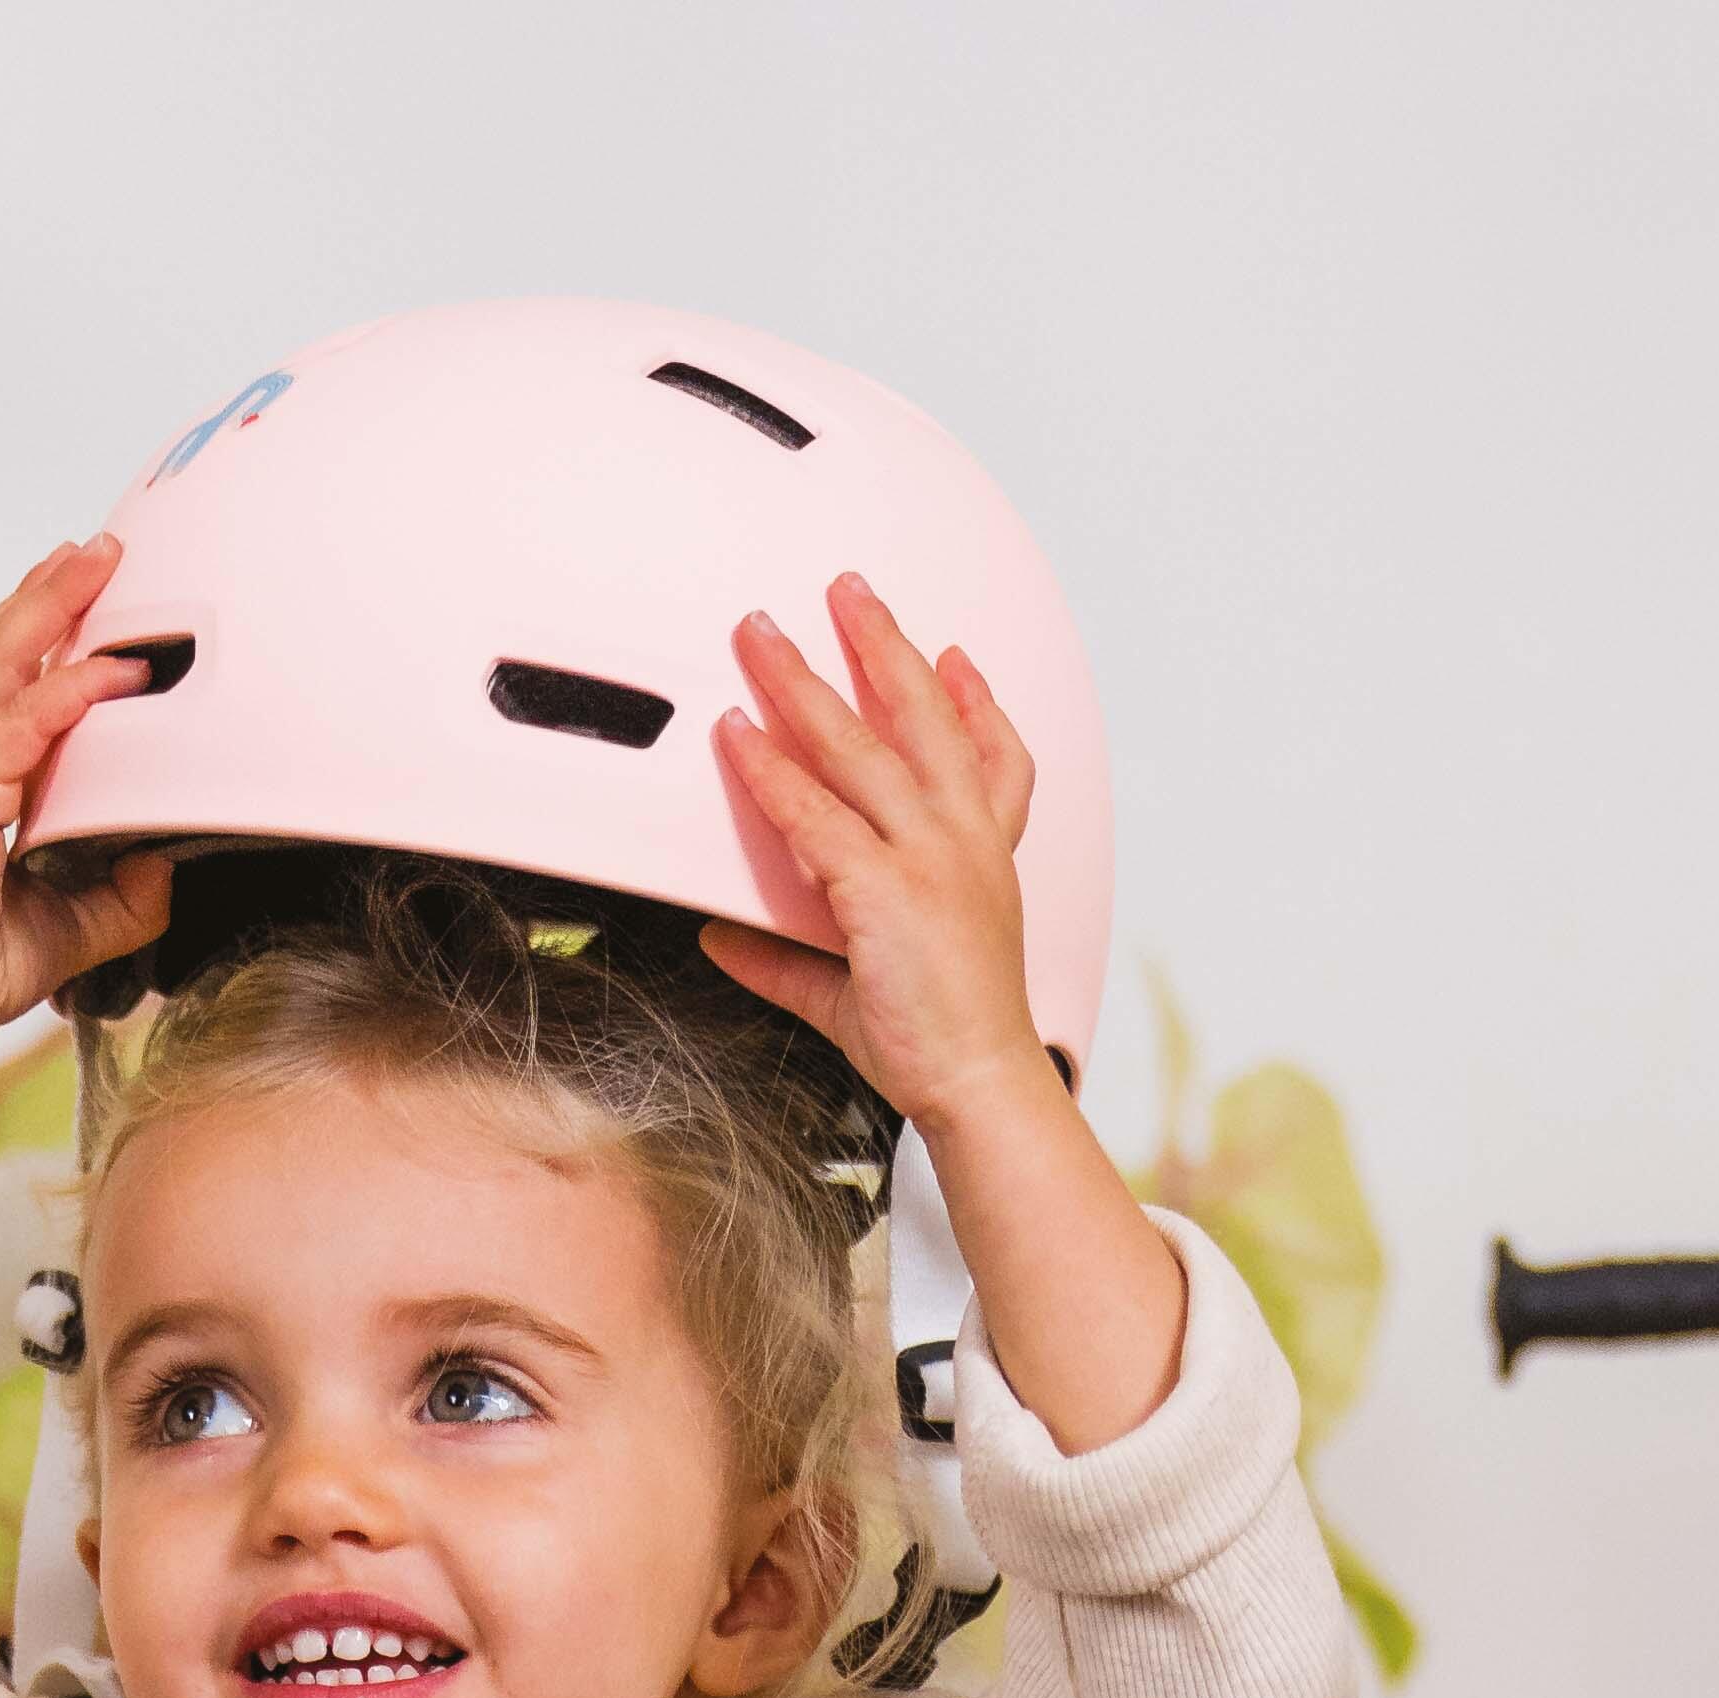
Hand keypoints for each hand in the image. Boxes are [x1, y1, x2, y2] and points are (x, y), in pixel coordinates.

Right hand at [0, 539, 175, 1052]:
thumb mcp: (68, 928)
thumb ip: (117, 896)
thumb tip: (164, 868)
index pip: (0, 684)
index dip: (38, 633)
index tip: (82, 593)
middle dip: (45, 595)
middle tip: (94, 549)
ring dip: (47, 611)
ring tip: (91, 565)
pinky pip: (16, 730)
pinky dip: (62, 694)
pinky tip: (105, 670)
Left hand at [700, 578, 1054, 1133]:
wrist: (979, 1085)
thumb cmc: (946, 1041)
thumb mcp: (865, 988)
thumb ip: (789, 958)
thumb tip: (724, 939)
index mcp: (982, 858)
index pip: (994, 760)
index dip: (976, 704)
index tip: (958, 660)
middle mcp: (961, 842)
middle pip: (921, 719)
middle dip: (883, 646)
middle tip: (850, 591)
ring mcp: (926, 858)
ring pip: (858, 746)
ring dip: (804, 681)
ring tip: (764, 635)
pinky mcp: (885, 887)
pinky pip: (813, 813)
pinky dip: (769, 771)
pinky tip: (737, 734)